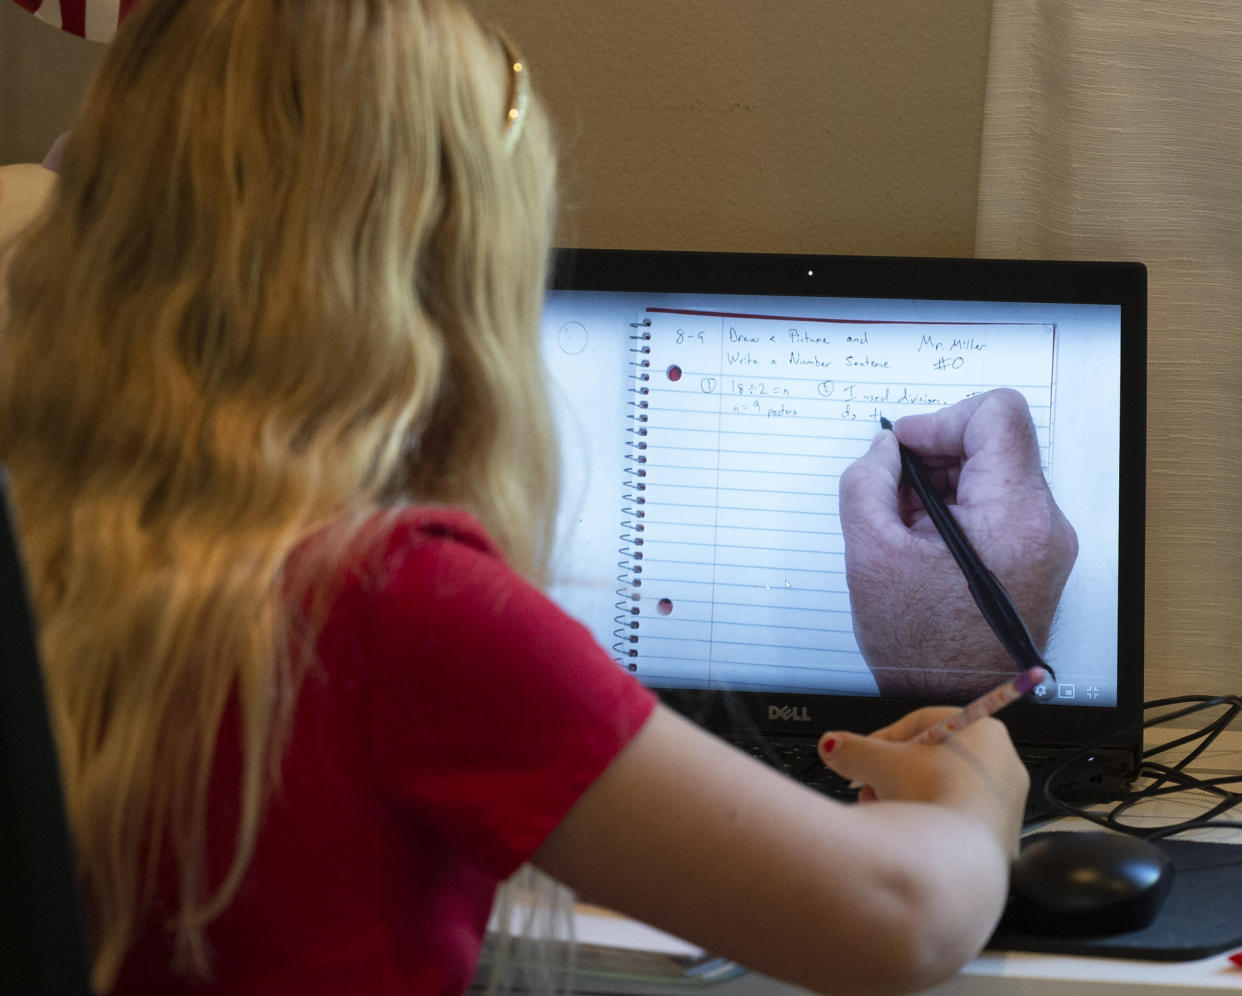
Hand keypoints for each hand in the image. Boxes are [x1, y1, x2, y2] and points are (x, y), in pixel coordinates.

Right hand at [818, 708, 1028, 856]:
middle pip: (934, 760)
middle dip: (893, 774)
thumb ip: (854, 750)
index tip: (861, 755)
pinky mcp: (1001, 839)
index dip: (883, 740)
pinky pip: (957, 820)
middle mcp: (1005, 764)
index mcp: (985, 731)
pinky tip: (909, 833)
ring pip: (946, 791)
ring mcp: (1006, 805)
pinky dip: (931, 823)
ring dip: (908, 798)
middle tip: (870, 786)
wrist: (958, 858)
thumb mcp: (881, 763)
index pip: (923, 724)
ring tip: (885, 812)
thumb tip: (832, 746)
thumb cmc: (933, 798)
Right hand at [839, 388, 1076, 697]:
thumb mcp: (870, 553)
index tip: (908, 448)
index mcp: (1012, 516)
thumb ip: (868, 481)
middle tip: (897, 496)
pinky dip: (960, 510)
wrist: (954, 703)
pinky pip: (999, 504)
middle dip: (937, 458)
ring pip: (995, 471)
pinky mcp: (1039, 555)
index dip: (941, 420)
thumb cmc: (921, 647)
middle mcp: (1043, 523)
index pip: (996, 414)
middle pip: (995, 441)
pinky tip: (927, 545)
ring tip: (909, 529)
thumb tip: (886, 449)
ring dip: (945, 485)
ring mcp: (1046, 540)